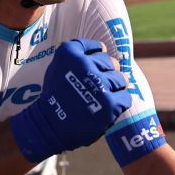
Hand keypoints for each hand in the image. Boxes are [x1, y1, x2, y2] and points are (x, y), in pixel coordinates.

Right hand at [10, 38, 131, 163]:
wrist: (48, 126)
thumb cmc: (55, 98)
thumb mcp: (57, 68)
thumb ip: (77, 57)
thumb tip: (104, 50)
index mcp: (69, 53)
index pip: (97, 47)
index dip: (98, 57)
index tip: (93, 67)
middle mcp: (85, 64)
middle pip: (111, 62)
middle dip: (106, 74)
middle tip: (96, 87)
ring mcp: (99, 84)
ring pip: (121, 79)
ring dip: (114, 88)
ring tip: (102, 98)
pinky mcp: (110, 103)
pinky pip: (125, 97)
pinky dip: (118, 104)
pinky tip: (106, 109)